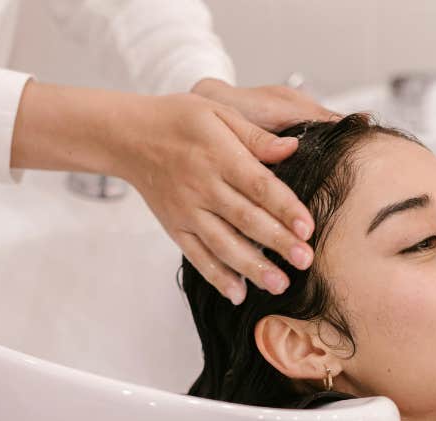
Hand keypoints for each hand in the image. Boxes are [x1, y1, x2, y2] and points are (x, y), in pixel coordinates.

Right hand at [11, 81, 317, 302]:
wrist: (128, 137)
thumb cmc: (178, 120)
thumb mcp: (218, 112)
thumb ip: (255, 135)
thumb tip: (292, 149)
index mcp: (219, 156)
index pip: (258, 185)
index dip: (284, 208)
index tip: (307, 227)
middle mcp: (202, 186)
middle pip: (245, 219)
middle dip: (277, 242)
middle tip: (305, 260)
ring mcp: (186, 211)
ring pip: (223, 244)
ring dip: (252, 267)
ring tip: (279, 285)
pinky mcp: (174, 227)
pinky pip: (197, 256)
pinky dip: (216, 276)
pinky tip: (238, 294)